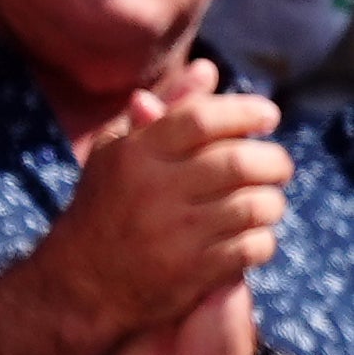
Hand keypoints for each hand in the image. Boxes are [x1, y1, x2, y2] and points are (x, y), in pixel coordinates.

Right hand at [47, 75, 291, 338]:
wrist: (76, 285)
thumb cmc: (105, 208)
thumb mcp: (119, 153)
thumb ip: (165, 109)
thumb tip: (208, 69)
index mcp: (135, 156)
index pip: (204, 118)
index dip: (247, 110)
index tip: (267, 117)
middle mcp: (152, 192)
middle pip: (240, 162)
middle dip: (274, 161)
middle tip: (277, 166)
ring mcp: (172, 235)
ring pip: (255, 206)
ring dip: (272, 203)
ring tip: (265, 203)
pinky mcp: (190, 273)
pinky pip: (253, 248)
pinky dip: (262, 241)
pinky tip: (249, 237)